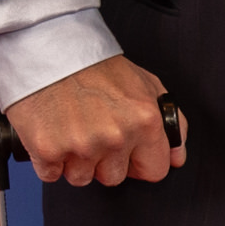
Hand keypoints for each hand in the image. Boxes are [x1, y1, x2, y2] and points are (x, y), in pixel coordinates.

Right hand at [6, 54, 180, 186]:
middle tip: (91, 130)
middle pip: (114, 177)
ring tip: (70, 128)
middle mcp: (115, 136)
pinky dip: (48, 159)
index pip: (155, 170)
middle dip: (104, 160)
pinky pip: (52, 174)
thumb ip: (170, 122)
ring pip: (81, 178)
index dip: (139, 162)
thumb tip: (177, 156)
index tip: (127, 153)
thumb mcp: (146, 84)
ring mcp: (81, 146)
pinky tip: (51, 133)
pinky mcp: (47, 150)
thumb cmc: (94, 64)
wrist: (47, 47)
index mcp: (144, 121)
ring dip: (75, 161)